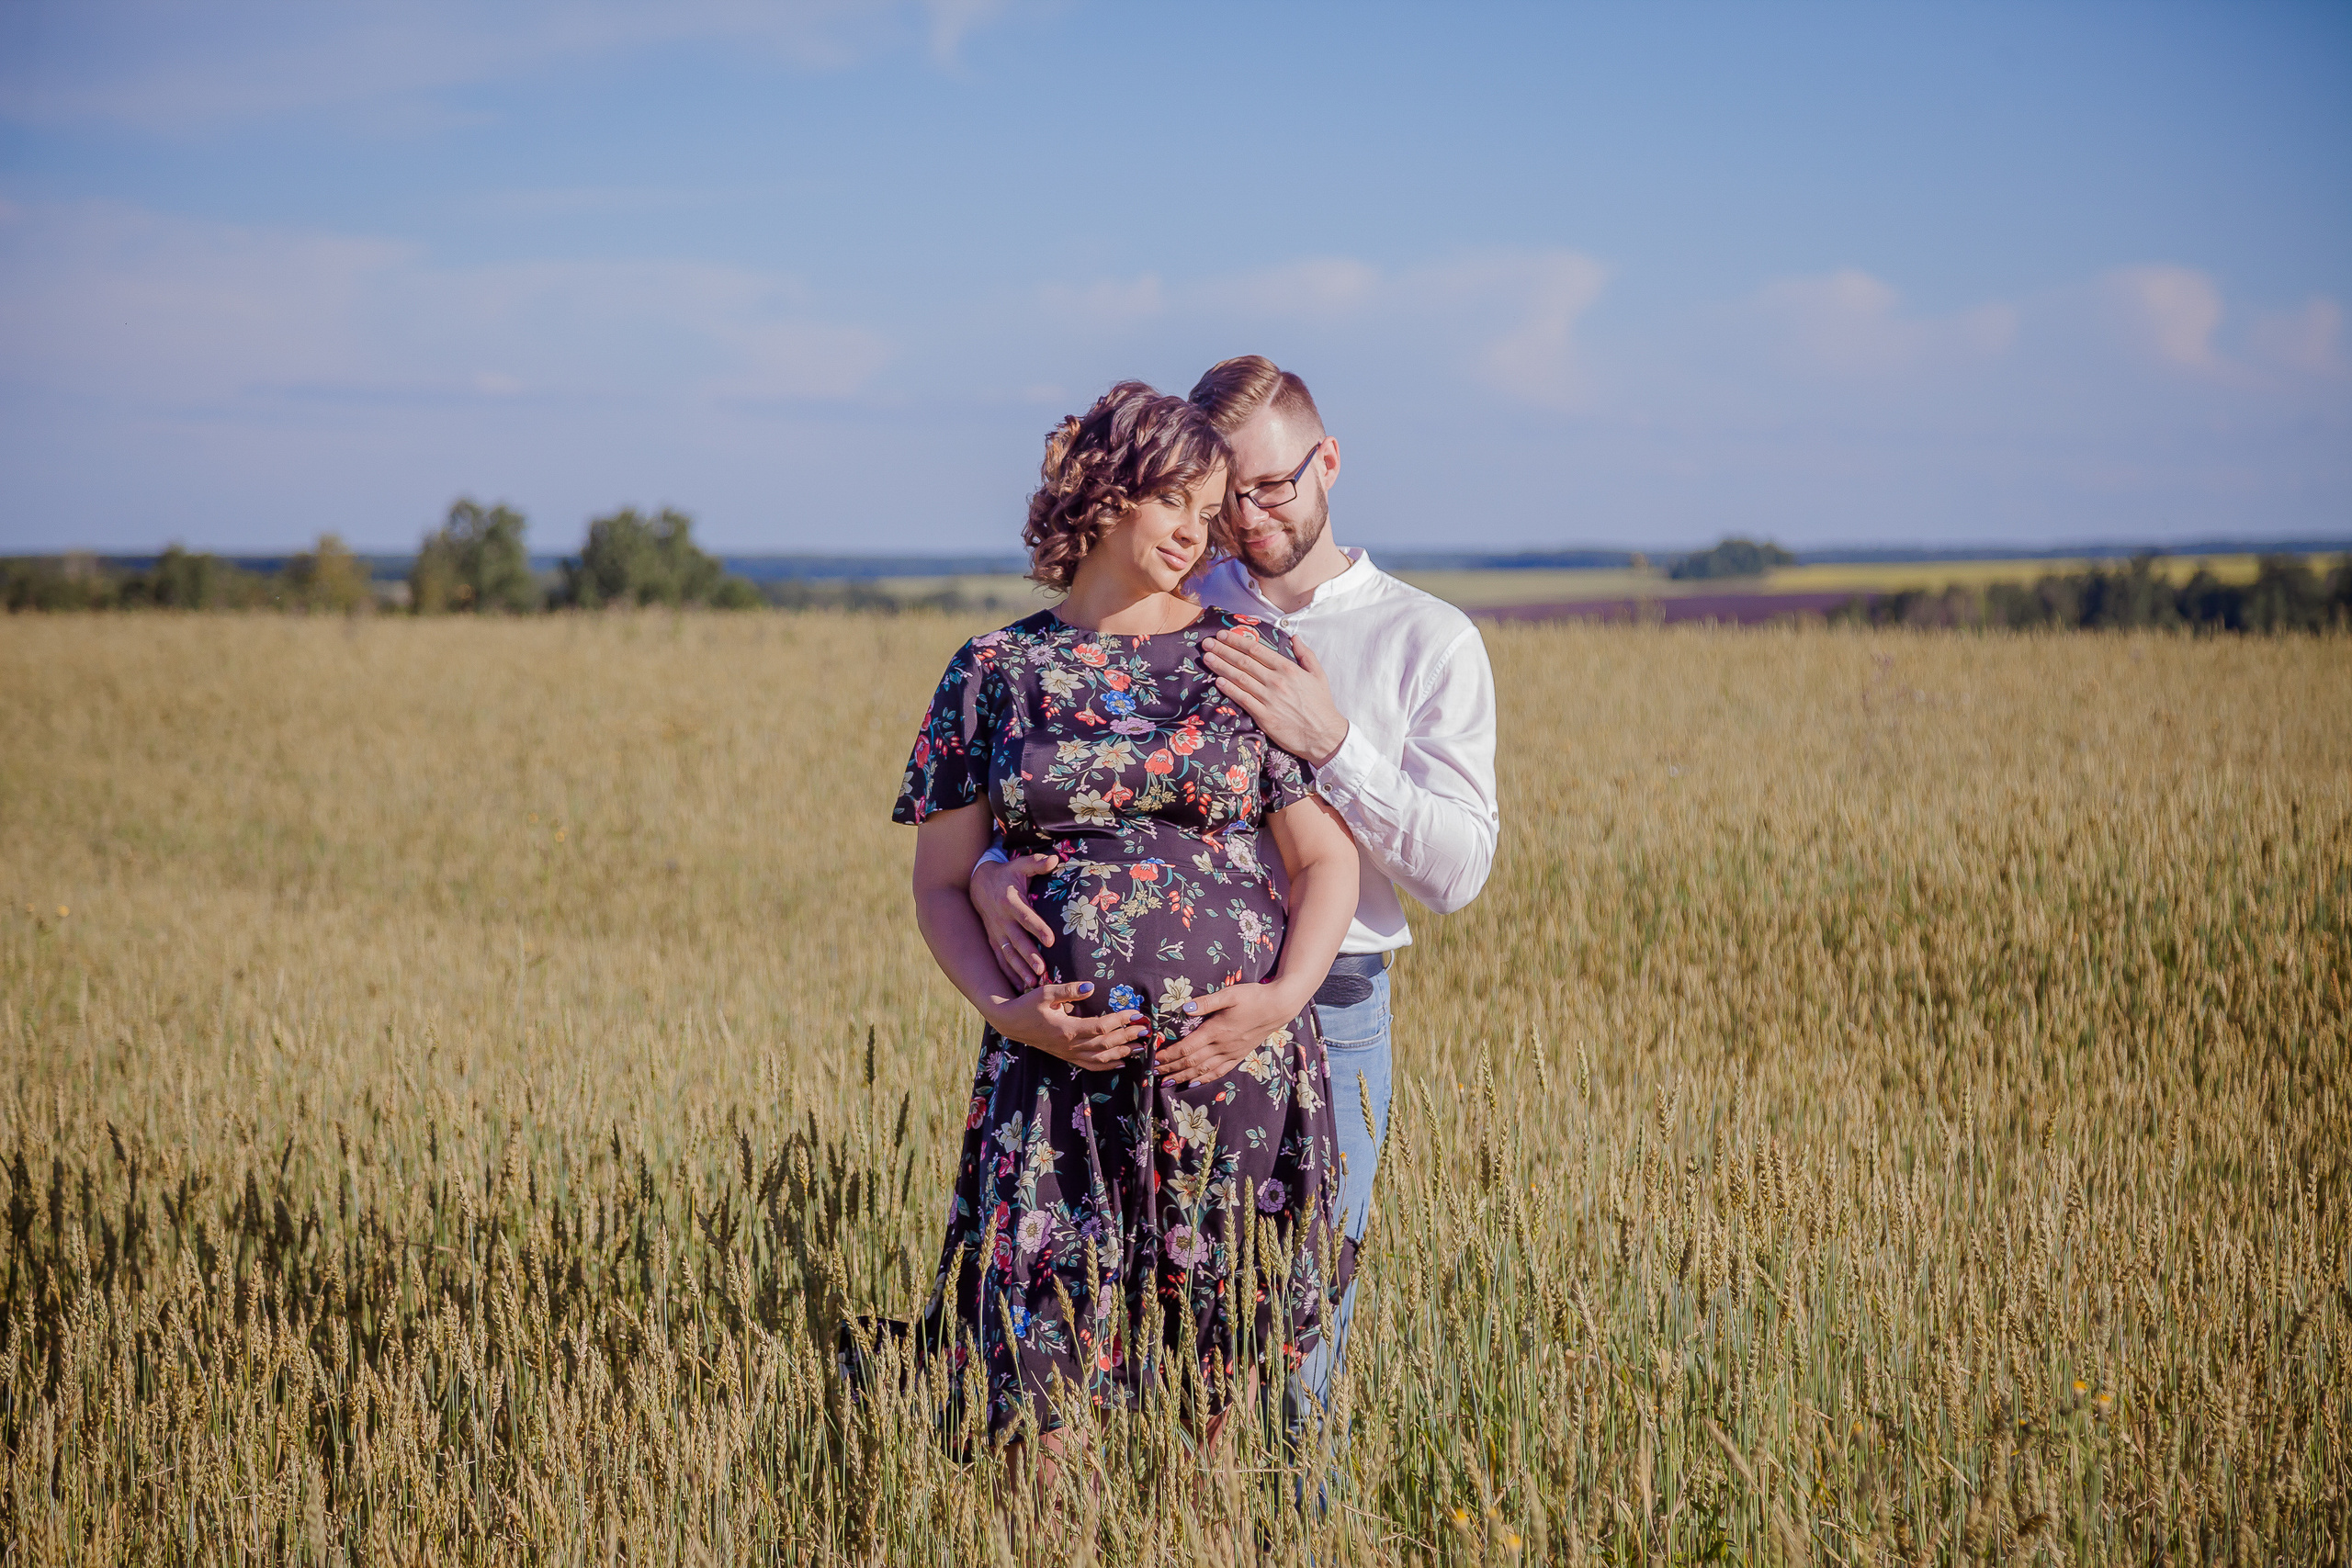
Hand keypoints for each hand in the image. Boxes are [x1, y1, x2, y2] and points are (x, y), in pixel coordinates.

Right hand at [972, 852, 1058, 987]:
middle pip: (1016, 941)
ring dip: (1020, 970)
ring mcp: (996, 933)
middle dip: (1029, 956)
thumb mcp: (1019, 865)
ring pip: (1008, 955)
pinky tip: (1020, 987)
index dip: (1037, 928)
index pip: (1025, 917)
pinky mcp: (993, 940)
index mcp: (1010, 902)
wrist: (979, 883)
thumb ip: (1036, 863)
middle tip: (1042, 970)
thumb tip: (1054, 859)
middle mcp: (1002, 920)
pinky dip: (1009, 974)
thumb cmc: (1006, 874)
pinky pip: (1001, 960)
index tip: (1051, 940)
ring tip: (1033, 984)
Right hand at [984, 981, 1147, 1069]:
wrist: (1010, 1023)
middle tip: (1146, 1031)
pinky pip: (1090, 1065)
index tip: (1136, 1013)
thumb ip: (1070, 990)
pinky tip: (1122, 1063)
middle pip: (1105, 1045)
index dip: (1120, 1021)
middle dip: (1128, 1037)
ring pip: (1100, 1059)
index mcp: (1067, 1029)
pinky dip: (1107, 1066)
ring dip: (1122, 1054)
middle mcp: (1070, 1045)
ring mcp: (1068, 1053)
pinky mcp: (1066, 1056)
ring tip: (1141, 1049)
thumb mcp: (1046, 992)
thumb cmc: (1028, 1005)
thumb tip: (1092, 986)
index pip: (1101, 1027)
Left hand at [1152, 981, 1305, 1087]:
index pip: (1187, 1048)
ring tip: (1168, 1082)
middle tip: (1153, 1073)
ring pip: (1203, 1070)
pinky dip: (1204, 1078)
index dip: (1169, 1055)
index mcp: (1216, 1030)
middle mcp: (1222, 1046)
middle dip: (1171, 1069)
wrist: (1278, 1007)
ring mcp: (1231, 1053)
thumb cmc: (1253, 997)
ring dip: (1183, 1077)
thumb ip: (1206, 1002)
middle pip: (1191, 1062)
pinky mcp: (1239, 1056)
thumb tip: (1184, 1008)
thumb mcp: (1229, 994)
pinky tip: (1194, 1082)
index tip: (1155, 1058)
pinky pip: (1219, 1072)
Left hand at [1201, 630, 1348, 765]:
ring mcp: (1269, 699)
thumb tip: (1294, 637)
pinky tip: (1218, 681)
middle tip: (1207, 643)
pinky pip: (1243, 699)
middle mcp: (1276, 681)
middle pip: (1243, 661)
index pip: (1256, 649)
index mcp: (1288, 668)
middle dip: (1223, 650)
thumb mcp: (1318, 675)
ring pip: (1239, 678)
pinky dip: (1229, 689)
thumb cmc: (1321, 705)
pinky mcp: (1264, 716)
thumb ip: (1306, 654)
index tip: (1223, 635)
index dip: (1237, 641)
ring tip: (1207, 658)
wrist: (1324, 735)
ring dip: (1221, 666)